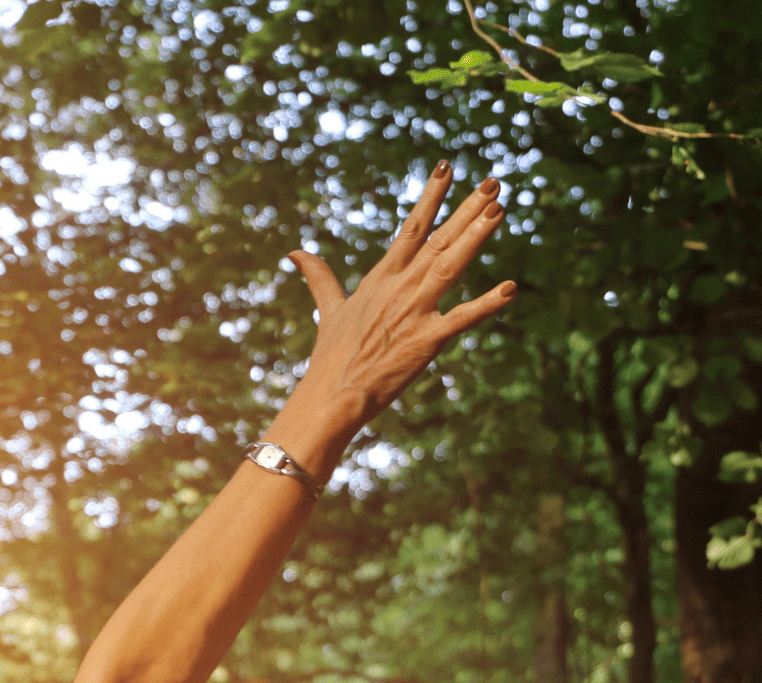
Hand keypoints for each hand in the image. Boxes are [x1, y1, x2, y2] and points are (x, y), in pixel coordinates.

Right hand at [276, 164, 513, 464]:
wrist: (333, 395)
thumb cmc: (332, 357)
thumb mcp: (329, 310)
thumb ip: (318, 277)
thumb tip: (294, 252)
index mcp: (381, 279)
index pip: (411, 228)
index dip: (431, 197)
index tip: (446, 167)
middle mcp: (400, 288)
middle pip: (439, 240)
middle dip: (467, 209)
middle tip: (494, 181)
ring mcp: (414, 312)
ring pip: (450, 266)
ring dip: (476, 238)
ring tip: (500, 210)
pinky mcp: (426, 341)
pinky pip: (461, 320)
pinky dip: (485, 306)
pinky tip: (509, 290)